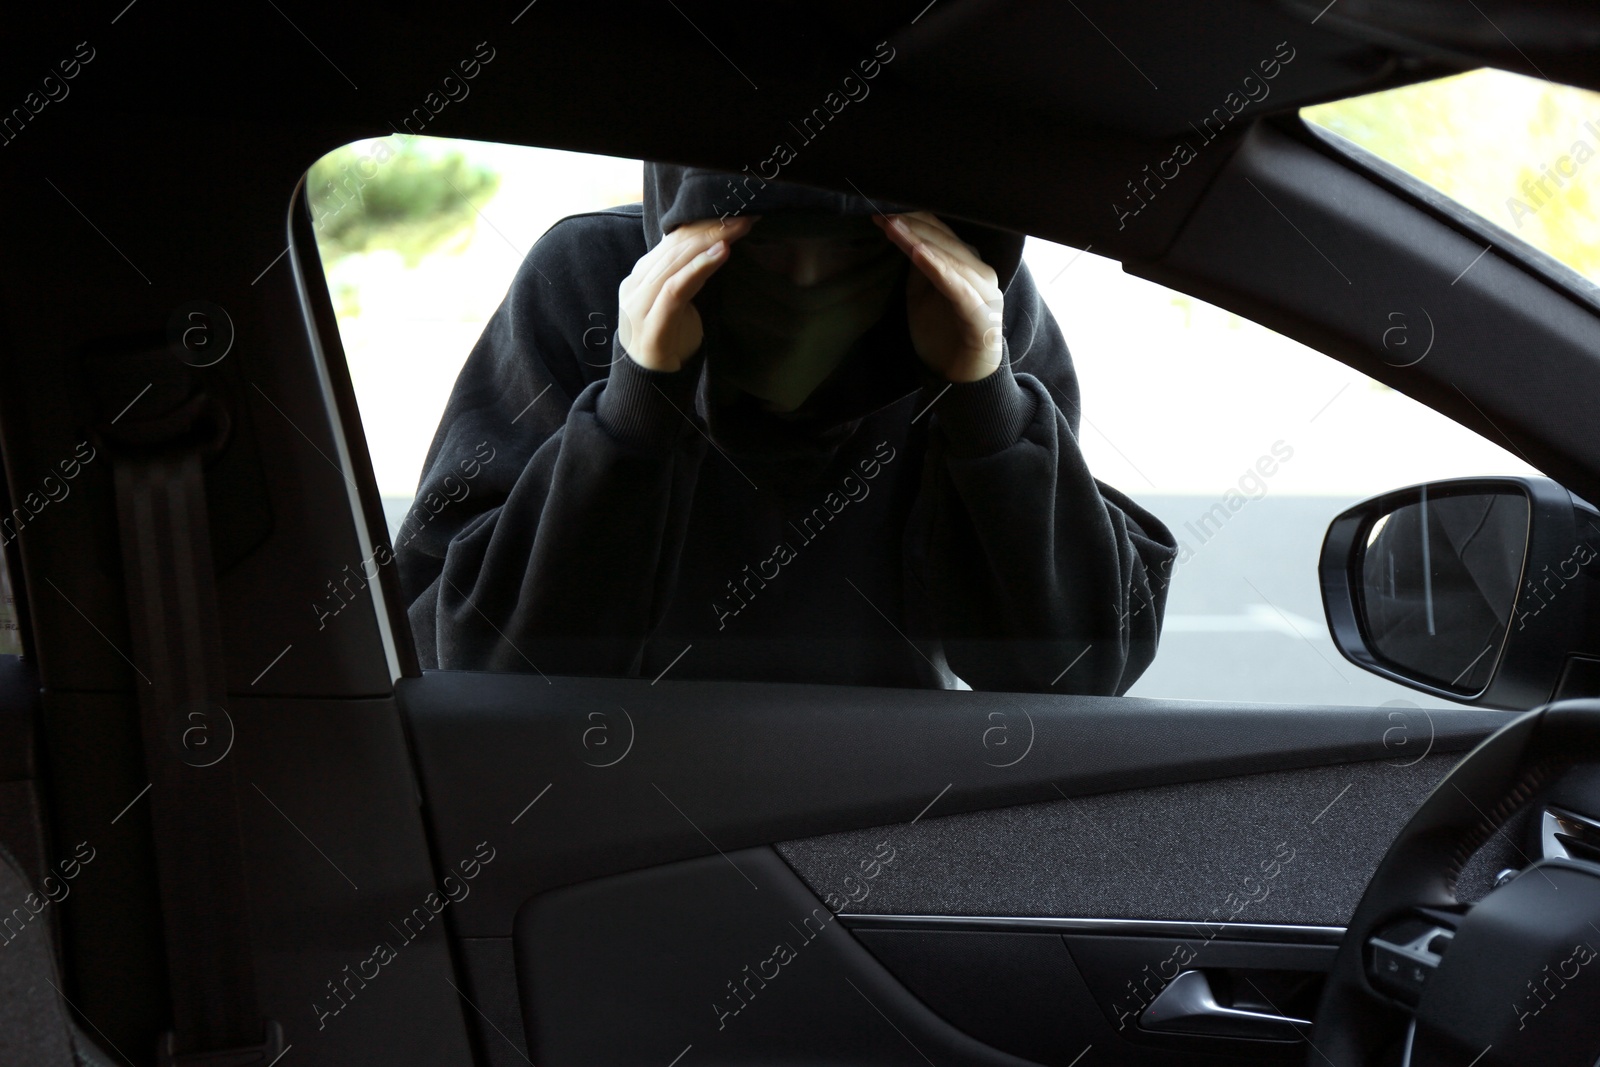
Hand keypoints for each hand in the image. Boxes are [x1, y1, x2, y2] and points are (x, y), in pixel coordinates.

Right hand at [617, 216, 756, 371]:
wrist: (651, 385)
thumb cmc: (670, 342)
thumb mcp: (679, 303)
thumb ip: (687, 277)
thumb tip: (716, 247)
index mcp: (641, 276)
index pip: (672, 241)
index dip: (703, 224)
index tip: (733, 212)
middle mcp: (636, 285)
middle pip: (676, 247)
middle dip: (712, 227)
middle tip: (744, 214)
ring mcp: (640, 304)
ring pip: (676, 261)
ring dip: (711, 241)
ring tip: (738, 227)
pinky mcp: (652, 323)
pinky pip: (676, 288)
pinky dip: (700, 267)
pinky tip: (722, 253)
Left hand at [873, 211, 1003, 381]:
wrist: (962, 374)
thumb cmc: (942, 330)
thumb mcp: (922, 291)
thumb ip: (918, 263)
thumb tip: (900, 231)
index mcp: (969, 264)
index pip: (941, 232)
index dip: (913, 220)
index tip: (883, 212)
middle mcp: (982, 274)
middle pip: (946, 241)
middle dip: (913, 226)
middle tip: (884, 215)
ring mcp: (985, 294)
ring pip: (951, 259)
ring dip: (920, 241)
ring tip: (894, 228)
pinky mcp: (981, 317)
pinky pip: (958, 288)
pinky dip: (938, 269)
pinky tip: (917, 253)